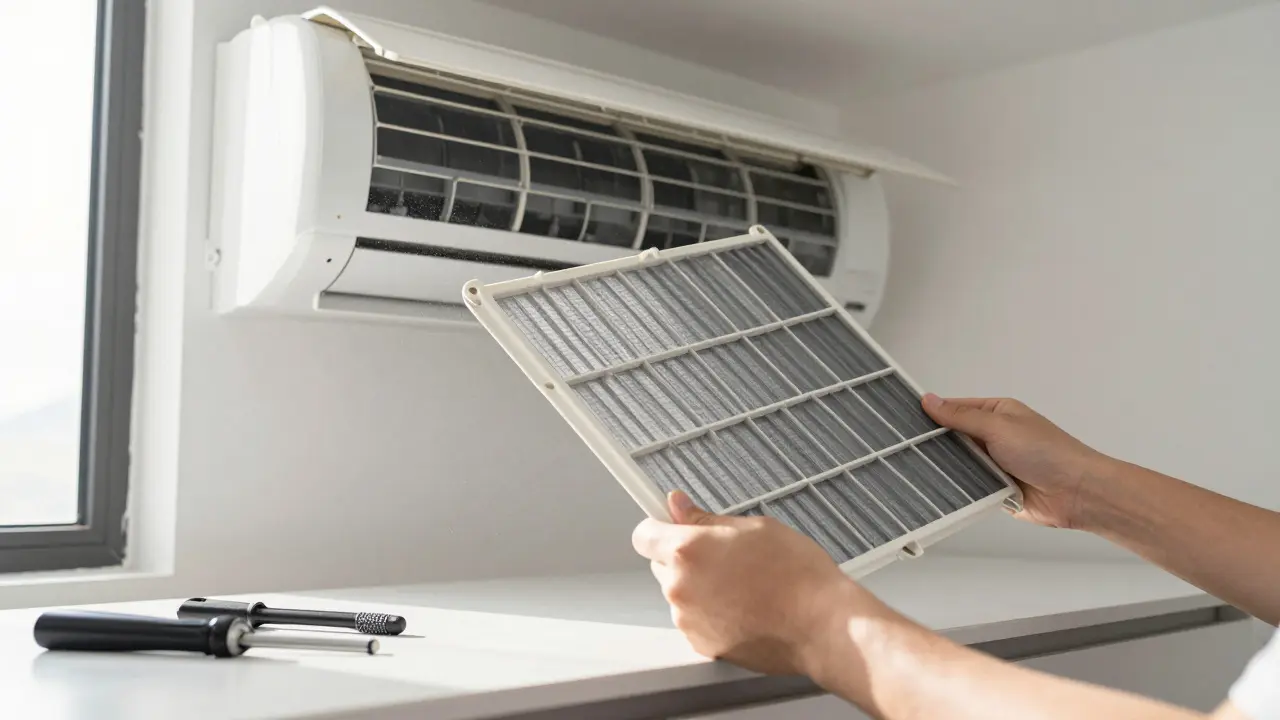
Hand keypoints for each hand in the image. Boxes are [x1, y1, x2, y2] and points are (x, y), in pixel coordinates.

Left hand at [632, 490, 892, 676]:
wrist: (823, 625)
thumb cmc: (798, 575)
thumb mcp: (754, 527)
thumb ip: (706, 517)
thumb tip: (678, 505)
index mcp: (688, 550)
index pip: (643, 535)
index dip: (659, 527)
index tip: (671, 525)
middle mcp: (680, 587)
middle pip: (661, 565)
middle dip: (684, 558)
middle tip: (724, 556)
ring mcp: (689, 620)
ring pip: (680, 595)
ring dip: (698, 587)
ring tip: (742, 585)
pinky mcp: (702, 645)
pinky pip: (695, 621)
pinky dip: (711, 614)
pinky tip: (744, 607)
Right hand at [922, 394, 1111, 529]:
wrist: (1076, 493)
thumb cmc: (1047, 452)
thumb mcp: (999, 426)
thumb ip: (961, 417)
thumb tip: (930, 400)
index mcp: (997, 413)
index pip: (955, 408)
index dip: (931, 413)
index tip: (903, 420)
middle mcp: (994, 437)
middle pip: (953, 438)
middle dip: (936, 444)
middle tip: (905, 448)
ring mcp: (994, 464)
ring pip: (958, 464)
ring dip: (948, 468)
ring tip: (917, 469)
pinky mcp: (994, 489)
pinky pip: (968, 487)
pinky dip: (959, 489)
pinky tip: (939, 489)